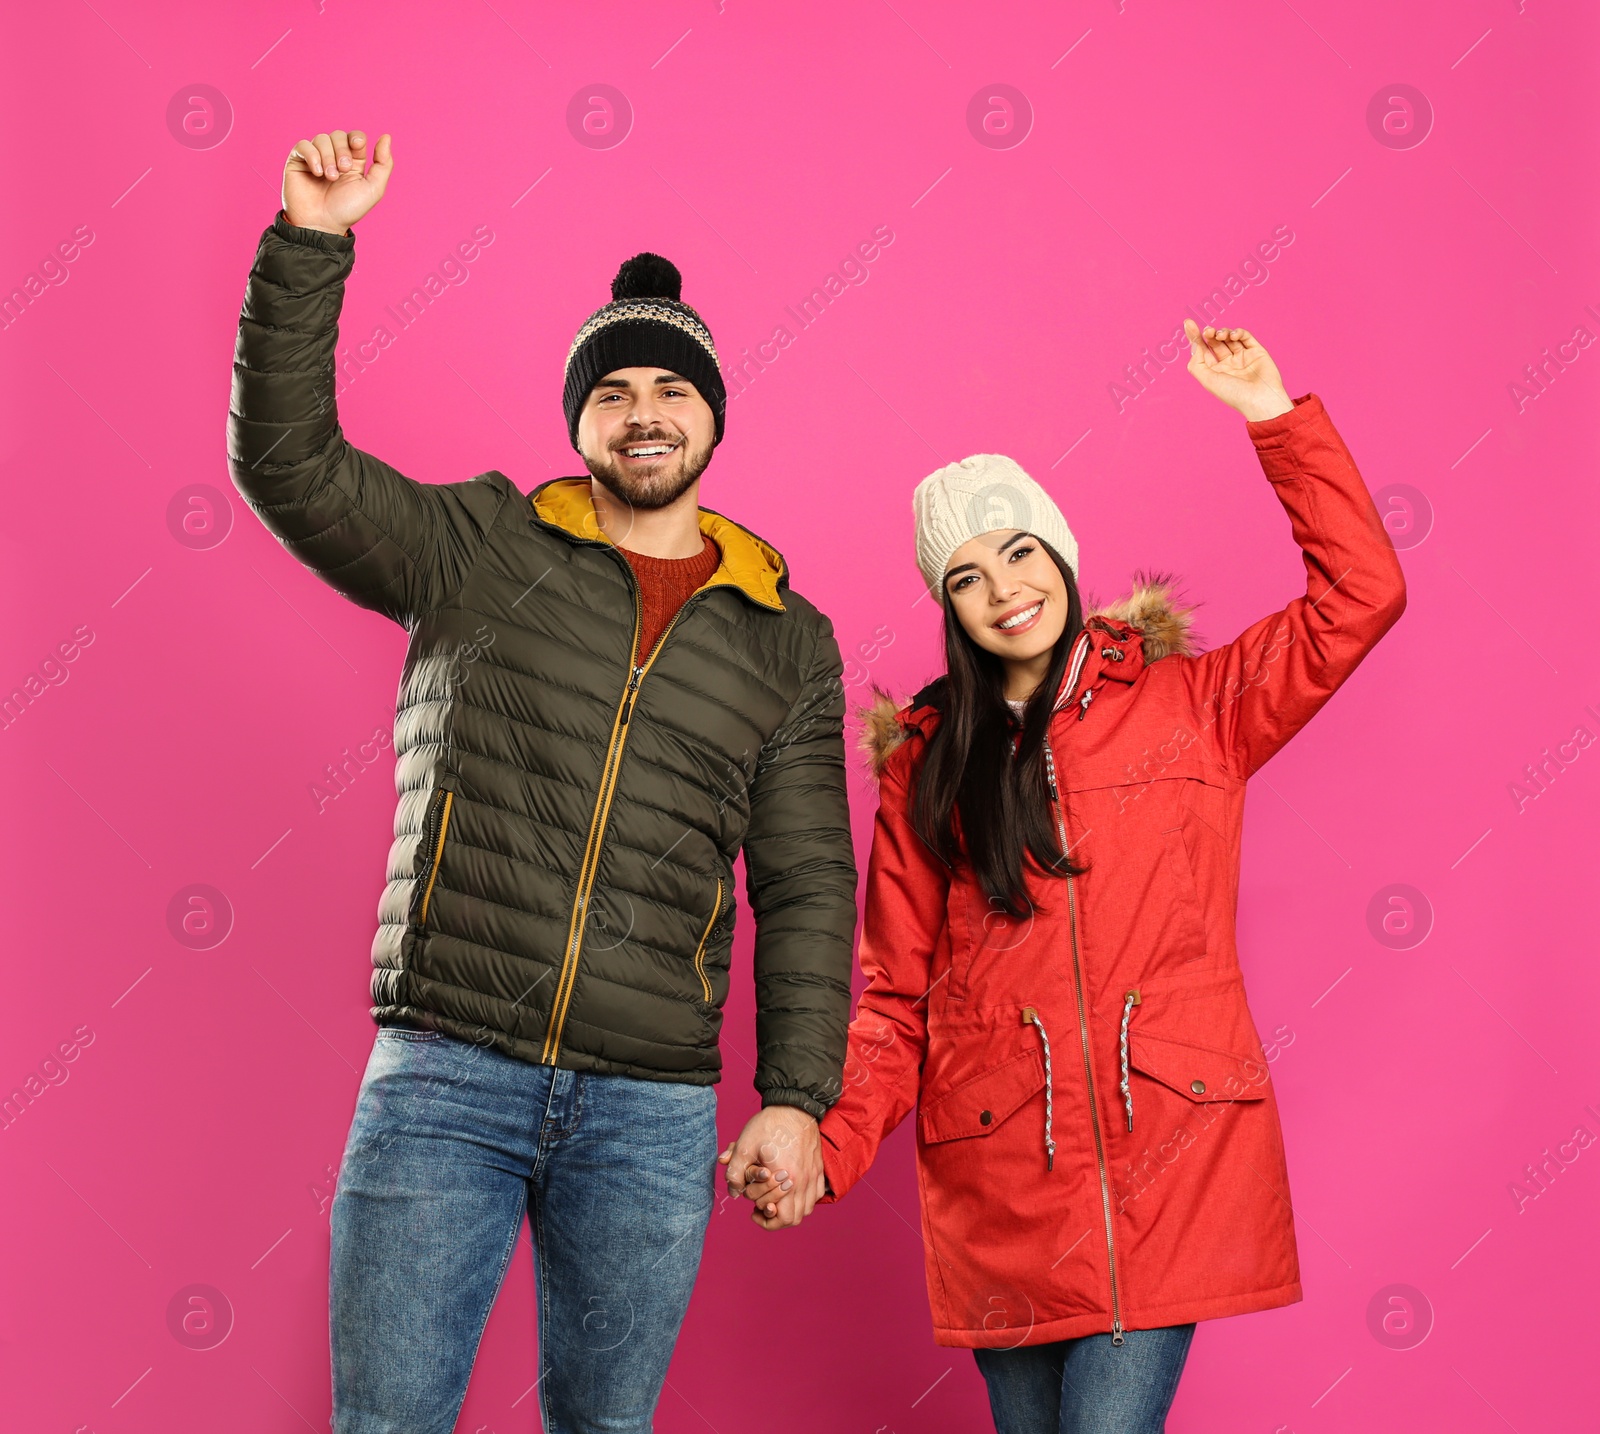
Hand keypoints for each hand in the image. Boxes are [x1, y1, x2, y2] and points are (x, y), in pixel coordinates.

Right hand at [282, 129, 392, 235]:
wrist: (322, 224)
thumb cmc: (347, 210)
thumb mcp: (373, 189)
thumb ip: (383, 164)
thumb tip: (386, 136)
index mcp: (353, 162)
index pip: (355, 137)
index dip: (356, 138)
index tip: (357, 147)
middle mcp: (334, 157)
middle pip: (338, 135)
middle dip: (342, 150)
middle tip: (343, 170)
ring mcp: (315, 158)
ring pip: (321, 138)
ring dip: (328, 156)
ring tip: (330, 177)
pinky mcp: (298, 161)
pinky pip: (303, 145)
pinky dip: (312, 156)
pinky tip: (317, 173)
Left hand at [716, 1106, 824, 1229]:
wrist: (794, 1107)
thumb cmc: (770, 1125)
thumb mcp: (744, 1145)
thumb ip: (735, 1172)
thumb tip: (734, 1192)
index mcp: (785, 1177)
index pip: (778, 1215)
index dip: (762, 1218)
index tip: (752, 1210)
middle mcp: (803, 1180)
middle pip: (794, 1218)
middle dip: (775, 1219)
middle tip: (762, 1208)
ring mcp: (813, 1176)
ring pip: (806, 1210)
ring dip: (790, 1212)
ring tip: (776, 1203)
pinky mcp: (819, 1170)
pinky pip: (816, 1197)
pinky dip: (804, 1202)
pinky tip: (791, 1193)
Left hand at [1183, 319, 1292, 421]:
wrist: (1261, 399)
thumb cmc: (1234, 393)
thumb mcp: (1208, 380)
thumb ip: (1196, 363)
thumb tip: (1194, 345)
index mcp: (1214, 372)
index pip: (1202, 351)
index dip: (1195, 337)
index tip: (1188, 323)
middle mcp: (1227, 364)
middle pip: (1214, 342)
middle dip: (1209, 334)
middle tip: (1207, 331)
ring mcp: (1242, 357)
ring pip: (1229, 338)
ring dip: (1222, 332)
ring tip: (1220, 335)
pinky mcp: (1256, 351)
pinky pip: (1245, 337)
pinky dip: (1238, 332)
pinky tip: (1233, 336)